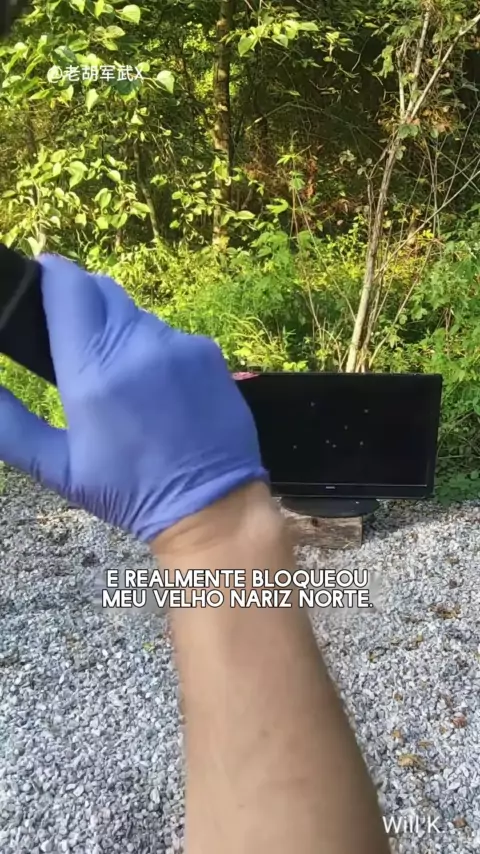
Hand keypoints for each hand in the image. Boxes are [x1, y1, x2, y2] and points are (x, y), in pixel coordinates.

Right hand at [0, 254, 267, 541]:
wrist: (213, 507)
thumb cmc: (128, 492)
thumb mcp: (58, 468)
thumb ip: (9, 425)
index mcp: (93, 370)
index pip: (66, 285)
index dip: (48, 275)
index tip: (38, 284)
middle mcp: (137, 344)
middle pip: (100, 289)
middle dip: (79, 301)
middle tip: (71, 337)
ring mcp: (178, 344)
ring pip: (135, 312)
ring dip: (117, 328)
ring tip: (116, 373)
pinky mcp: (208, 352)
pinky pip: (169, 333)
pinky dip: (154, 347)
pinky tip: (156, 385)